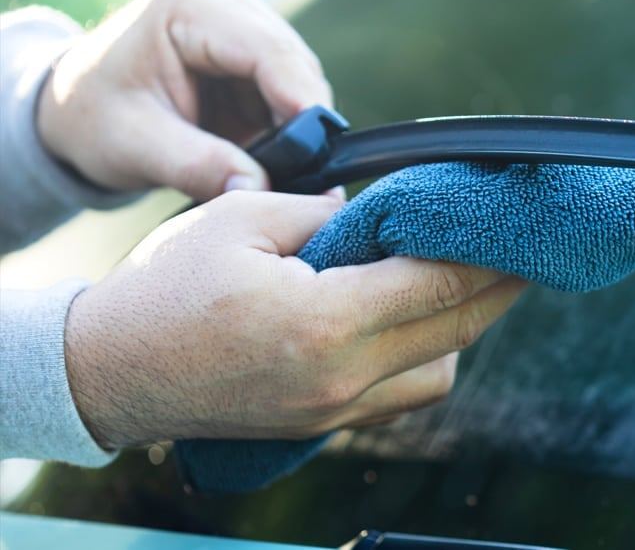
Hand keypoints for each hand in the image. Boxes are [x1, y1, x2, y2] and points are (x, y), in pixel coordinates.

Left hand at [37, 0, 332, 199]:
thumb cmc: (94, 119)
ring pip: (302, 78)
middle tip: (299, 182)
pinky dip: (287, 124)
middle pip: (295, 64)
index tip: (321, 156)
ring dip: (296, 126)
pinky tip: (265, 151)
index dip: (303, 103)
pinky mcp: (256, 42)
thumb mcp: (136, 147)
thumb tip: (258, 189)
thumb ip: (198, 166)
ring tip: (271, 170)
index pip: (271, 51)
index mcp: (189, 4)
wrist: (74, 105)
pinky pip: (293, 89)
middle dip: (303, 124)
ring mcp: (245, 15)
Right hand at [62, 191, 526, 447]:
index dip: (492, 249)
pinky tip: (417, 320)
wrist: (111, 372)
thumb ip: (325, 213)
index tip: (519, 221)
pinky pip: (405, 395)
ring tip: (464, 277)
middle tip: (524, 247)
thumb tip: (378, 209)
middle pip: (458, 328)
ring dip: (464, 325)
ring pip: (441, 371)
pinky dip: (427, 357)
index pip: (441, 281)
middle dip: (501, 285)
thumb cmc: (165, 290)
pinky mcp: (325, 424)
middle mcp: (342, 376)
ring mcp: (336, 409)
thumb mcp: (240, 220)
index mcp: (324, 321)